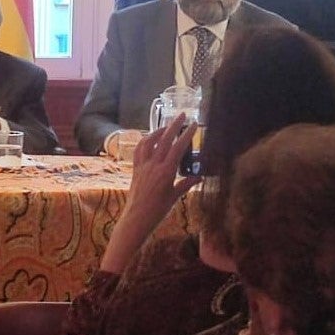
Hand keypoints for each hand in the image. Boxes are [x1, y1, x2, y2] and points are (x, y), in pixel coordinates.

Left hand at [98, 115, 199, 273]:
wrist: (136, 219)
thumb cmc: (157, 212)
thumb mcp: (174, 197)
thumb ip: (186, 184)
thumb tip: (200, 176)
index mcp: (166, 172)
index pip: (178, 148)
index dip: (187, 135)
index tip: (194, 125)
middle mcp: (153, 166)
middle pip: (164, 140)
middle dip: (174, 126)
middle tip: (182, 115)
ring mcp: (142, 166)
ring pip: (149, 142)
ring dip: (158, 131)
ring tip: (167, 126)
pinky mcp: (135, 169)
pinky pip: (139, 150)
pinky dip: (145, 141)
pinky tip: (149, 138)